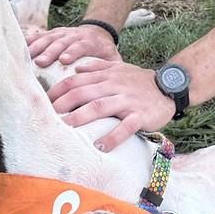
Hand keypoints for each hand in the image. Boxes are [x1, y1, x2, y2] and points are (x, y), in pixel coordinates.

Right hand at [26, 25, 120, 66]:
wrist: (98, 32)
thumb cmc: (104, 52)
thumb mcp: (113, 59)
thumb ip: (113, 69)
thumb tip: (111, 85)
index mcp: (90, 41)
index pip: (81, 45)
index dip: (72, 51)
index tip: (64, 60)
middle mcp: (75, 35)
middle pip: (62, 42)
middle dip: (51, 51)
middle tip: (42, 62)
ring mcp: (63, 33)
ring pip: (49, 38)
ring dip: (38, 47)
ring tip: (27, 57)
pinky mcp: (53, 34)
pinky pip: (40, 36)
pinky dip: (30, 40)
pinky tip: (19, 46)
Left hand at [48, 59, 174, 151]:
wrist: (170, 86)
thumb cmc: (140, 80)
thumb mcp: (120, 67)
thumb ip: (98, 66)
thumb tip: (76, 67)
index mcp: (107, 75)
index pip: (77, 80)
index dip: (59, 90)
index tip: (44, 101)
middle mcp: (115, 86)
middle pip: (84, 92)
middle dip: (64, 104)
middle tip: (46, 116)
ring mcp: (128, 100)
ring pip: (101, 106)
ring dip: (82, 117)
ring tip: (66, 128)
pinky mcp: (140, 115)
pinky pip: (126, 126)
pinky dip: (113, 137)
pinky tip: (101, 146)